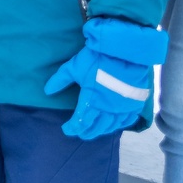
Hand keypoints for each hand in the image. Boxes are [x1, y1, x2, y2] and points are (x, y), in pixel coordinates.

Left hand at [45, 17, 166, 139]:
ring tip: (94, 132)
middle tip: (79, 133)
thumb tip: (47, 91)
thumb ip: (60, 80)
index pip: (81, 120)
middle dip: (86, 131)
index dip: (73, 127)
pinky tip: (115, 125)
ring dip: (101, 130)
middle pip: (96, 126)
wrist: (124, 49)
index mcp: (92, 100)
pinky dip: (119, 125)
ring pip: (111, 125)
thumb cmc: (97, 57)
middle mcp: (108, 107)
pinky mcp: (135, 102)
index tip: (67, 129)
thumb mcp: (74, 67)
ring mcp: (123, 106)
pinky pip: (128, 119)